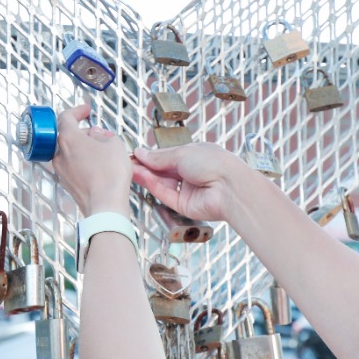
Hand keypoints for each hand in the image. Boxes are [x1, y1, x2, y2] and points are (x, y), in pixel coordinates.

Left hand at [51, 104, 132, 216]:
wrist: (106, 205)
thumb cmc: (110, 175)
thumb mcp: (115, 144)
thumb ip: (104, 135)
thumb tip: (98, 136)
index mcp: (68, 139)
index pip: (66, 117)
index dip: (77, 111)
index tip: (86, 110)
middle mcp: (60, 154)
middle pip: (68, 136)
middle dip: (84, 132)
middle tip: (100, 134)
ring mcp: (61, 171)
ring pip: (70, 152)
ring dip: (84, 148)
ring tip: (103, 152)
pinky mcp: (67, 184)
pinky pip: (73, 166)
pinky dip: (83, 162)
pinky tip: (99, 167)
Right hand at [131, 143, 251, 222]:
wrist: (230, 188)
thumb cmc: (215, 164)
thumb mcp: (183, 153)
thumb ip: (160, 157)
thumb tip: (142, 153)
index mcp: (195, 156)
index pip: (168, 156)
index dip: (151, 155)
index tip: (135, 154)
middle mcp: (191, 173)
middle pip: (163, 170)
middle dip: (146, 166)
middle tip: (128, 162)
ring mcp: (187, 190)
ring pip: (162, 183)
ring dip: (146, 176)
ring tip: (130, 168)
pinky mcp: (184, 205)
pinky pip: (165, 194)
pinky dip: (152, 186)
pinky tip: (140, 176)